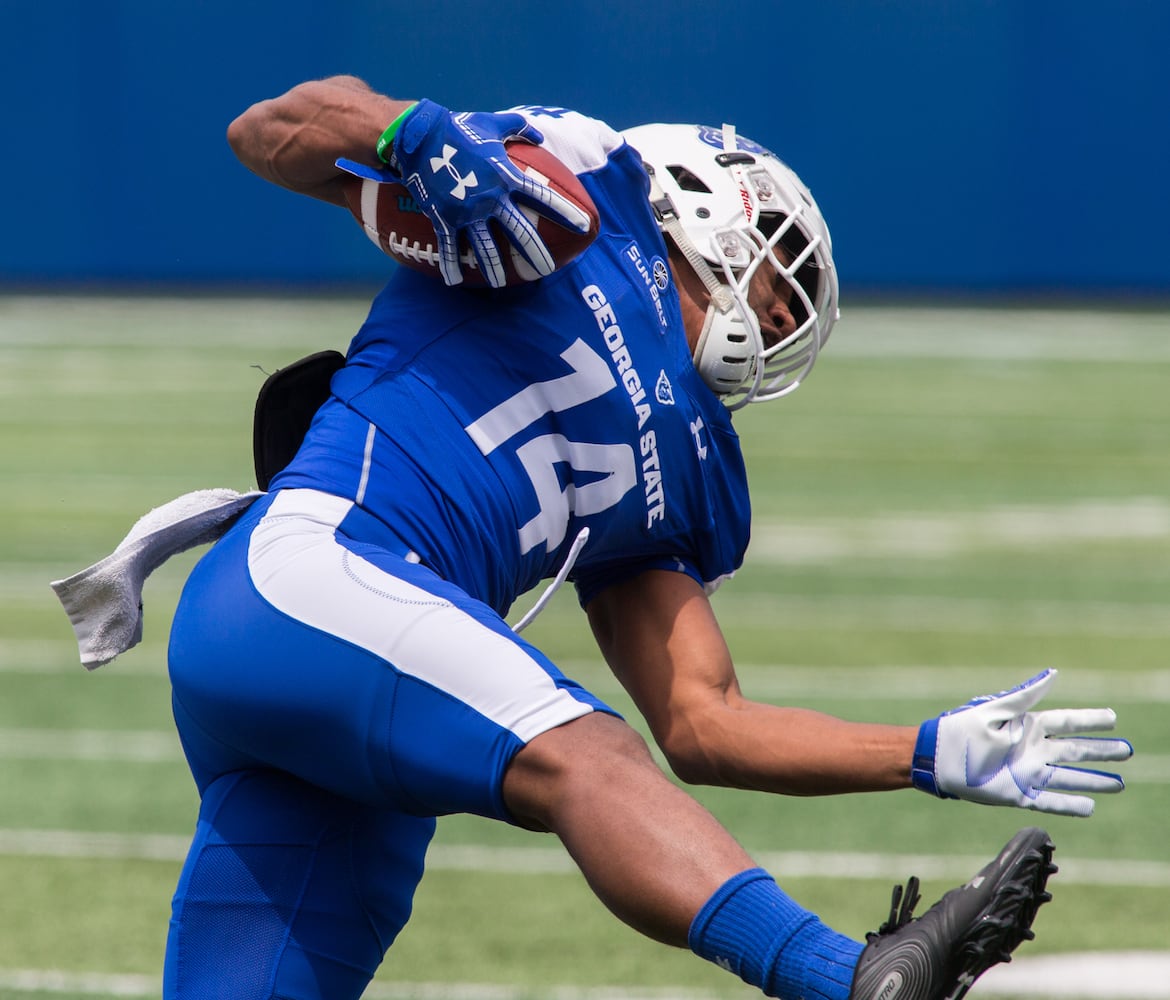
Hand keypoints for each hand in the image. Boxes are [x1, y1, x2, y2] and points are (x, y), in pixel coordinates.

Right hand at [339, 99, 590, 287]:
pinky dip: (451, 266)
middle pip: (521, 233)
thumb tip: (540, 137)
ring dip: (495, 270)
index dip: (566, 212)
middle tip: (549, 269)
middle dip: (536, 253)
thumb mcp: (493, 123)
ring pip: (486, 248)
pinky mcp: (445, 219)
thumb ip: (520, 128)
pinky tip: (454, 282)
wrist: (419, 137)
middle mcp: (492, 199)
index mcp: (507, 177)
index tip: (584, 226)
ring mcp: (468, 213)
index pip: (544, 198)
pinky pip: (450, 248)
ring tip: (502, 284)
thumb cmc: (459, 128)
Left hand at [912, 668, 1132, 816]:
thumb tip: (1053, 674)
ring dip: (1094, 780)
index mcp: (1028, 726)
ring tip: (1119, 782)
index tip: (1113, 719)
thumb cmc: (963, 728)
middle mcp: (1034, 749)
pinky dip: (1070, 804)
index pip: (1067, 722)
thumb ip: (1026, 695)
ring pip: (1069, 777)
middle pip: (1076, 751)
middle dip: (1101, 751)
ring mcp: (1028, 773)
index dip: (1090, 721)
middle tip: (1127, 750)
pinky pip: (1051, 801)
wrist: (937, 757)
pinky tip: (1090, 805)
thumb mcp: (996, 709)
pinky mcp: (1018, 794)